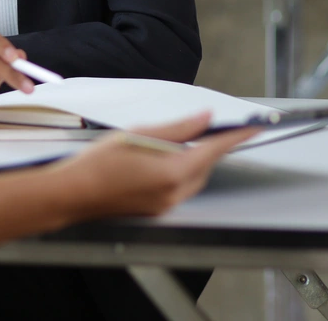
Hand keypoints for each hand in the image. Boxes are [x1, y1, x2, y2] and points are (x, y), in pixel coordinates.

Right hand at [50, 113, 259, 218]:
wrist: (73, 193)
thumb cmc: (98, 163)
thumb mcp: (138, 134)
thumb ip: (176, 128)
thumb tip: (204, 119)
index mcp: (172, 172)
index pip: (214, 150)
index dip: (235, 136)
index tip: (253, 126)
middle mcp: (175, 193)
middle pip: (205, 165)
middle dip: (209, 146)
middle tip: (208, 127)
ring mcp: (166, 205)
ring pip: (194, 177)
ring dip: (193, 158)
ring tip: (176, 141)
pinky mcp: (158, 209)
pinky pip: (180, 187)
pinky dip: (179, 170)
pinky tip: (162, 158)